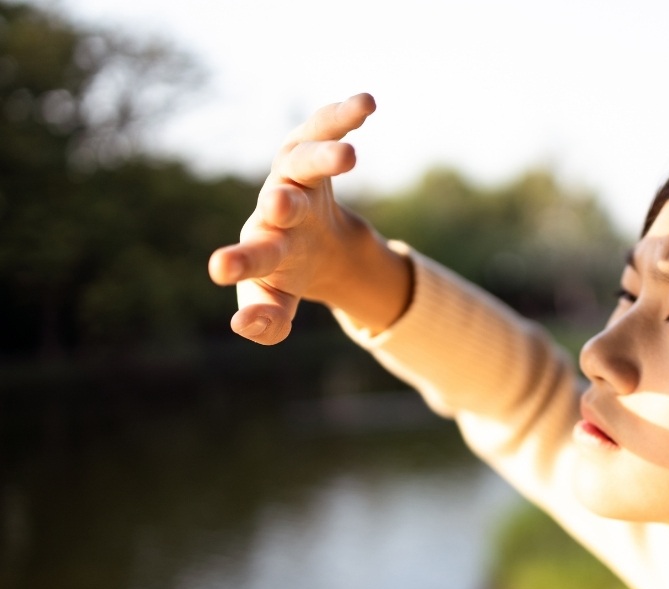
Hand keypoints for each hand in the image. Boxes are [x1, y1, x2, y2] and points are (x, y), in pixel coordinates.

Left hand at [208, 94, 409, 344]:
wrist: (310, 235)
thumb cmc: (288, 270)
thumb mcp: (278, 300)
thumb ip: (267, 322)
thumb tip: (244, 326)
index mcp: (265, 248)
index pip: (253, 258)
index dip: (241, 264)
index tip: (221, 269)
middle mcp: (276, 207)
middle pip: (279, 204)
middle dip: (281, 204)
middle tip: (278, 204)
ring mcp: (294, 176)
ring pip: (304, 161)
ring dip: (324, 157)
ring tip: (349, 156)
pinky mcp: (312, 148)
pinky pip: (327, 127)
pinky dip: (344, 114)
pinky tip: (367, 103)